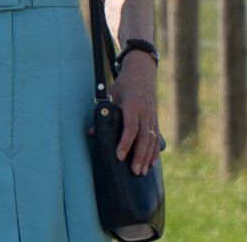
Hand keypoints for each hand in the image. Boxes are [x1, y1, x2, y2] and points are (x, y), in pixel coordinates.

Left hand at [109, 52, 159, 174]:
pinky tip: (152, 163)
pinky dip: (155, 152)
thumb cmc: (123, 85)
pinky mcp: (155, 120)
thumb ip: (102, 113)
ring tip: (142, 172)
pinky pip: (157, 138)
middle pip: (144, 138)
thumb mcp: (109, 95)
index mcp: (133, 106)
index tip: (119, 156)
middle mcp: (145, 113)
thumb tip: (89, 133)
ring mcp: (152, 117)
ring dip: (147, 157)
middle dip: (139, 156)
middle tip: (134, 172)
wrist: (142, 74)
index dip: (125, 143)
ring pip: (152, 141)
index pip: (130, 128)